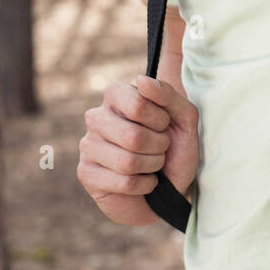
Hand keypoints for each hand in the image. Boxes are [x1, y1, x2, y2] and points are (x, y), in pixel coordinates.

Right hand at [78, 75, 200, 226]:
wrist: (171, 188)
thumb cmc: (175, 149)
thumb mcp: (183, 119)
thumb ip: (168, 95)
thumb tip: (141, 80)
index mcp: (116, 95)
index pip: (137, 104)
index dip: (160, 119)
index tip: (164, 124)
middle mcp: (96, 117)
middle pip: (133, 136)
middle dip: (158, 147)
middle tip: (161, 148)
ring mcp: (87, 145)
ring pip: (127, 162)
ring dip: (152, 166)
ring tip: (153, 164)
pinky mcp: (86, 173)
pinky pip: (123, 183)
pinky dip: (144, 185)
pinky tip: (143, 181)